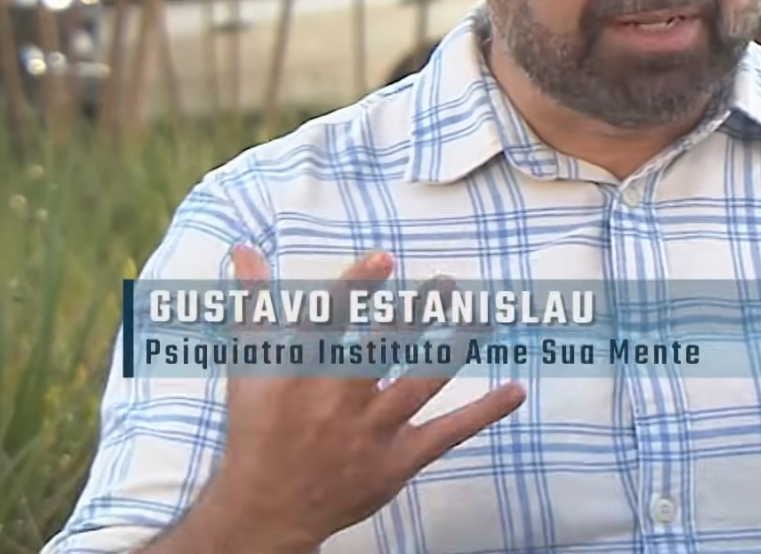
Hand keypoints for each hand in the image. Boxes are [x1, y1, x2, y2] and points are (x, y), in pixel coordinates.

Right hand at [205, 246, 526, 551]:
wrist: (266, 511)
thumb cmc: (258, 430)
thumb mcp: (250, 367)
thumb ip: (255, 305)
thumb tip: (244, 249)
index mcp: (303, 373)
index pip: (332, 321)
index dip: (358, 287)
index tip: (385, 256)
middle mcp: (339, 401)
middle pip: (385, 348)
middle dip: (417, 314)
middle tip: (447, 283)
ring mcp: (373, 432)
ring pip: (422, 381)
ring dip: (455, 346)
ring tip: (483, 315)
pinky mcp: (398, 460)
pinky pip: (449, 432)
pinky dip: (485, 412)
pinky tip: (516, 390)